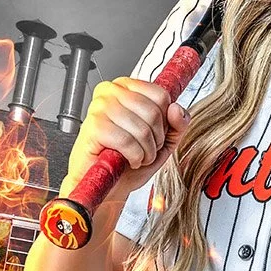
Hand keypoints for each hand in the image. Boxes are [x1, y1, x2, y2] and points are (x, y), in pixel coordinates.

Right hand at [67, 75, 187, 204]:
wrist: (109, 184)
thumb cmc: (130, 159)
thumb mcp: (164, 140)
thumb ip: (177, 123)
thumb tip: (176, 109)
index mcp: (126, 87)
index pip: (161, 95)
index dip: (165, 121)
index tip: (154, 134)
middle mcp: (110, 92)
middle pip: (153, 112)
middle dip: (156, 139)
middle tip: (145, 149)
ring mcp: (99, 107)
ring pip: (142, 128)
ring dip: (146, 152)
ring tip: (136, 156)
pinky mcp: (94, 127)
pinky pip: (127, 141)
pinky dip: (134, 157)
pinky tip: (127, 159)